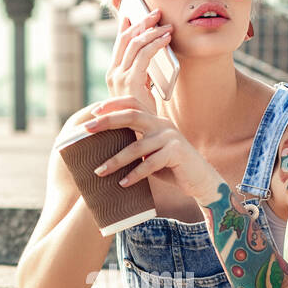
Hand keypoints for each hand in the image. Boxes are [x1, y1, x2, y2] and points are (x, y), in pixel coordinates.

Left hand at [84, 101, 221, 201]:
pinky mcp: (176, 153)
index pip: (132, 104)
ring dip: (115, 160)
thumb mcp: (151, 152)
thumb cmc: (171, 167)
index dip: (112, 105)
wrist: (201, 179)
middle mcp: (162, 124)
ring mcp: (170, 137)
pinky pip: (150, 163)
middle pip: (131, 116)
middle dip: (107, 121)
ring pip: (137, 146)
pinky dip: (135, 174)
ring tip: (99, 171)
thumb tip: (104, 147)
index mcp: (155, 120)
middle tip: (86, 129)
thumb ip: (136, 144)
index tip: (93, 111)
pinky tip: (123, 183)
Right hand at [106, 5, 172, 112]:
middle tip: (156, 13)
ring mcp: (119, 77)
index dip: (127, 26)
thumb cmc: (143, 113)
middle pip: (126, 38)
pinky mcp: (130, 81)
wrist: (139, 134)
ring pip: (135, 43)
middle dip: (142, 22)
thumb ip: (142, 71)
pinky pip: (144, 55)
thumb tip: (150, 52)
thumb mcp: (141, 88)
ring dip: (152, 31)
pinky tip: (166, 39)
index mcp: (113, 73)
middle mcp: (113, 73)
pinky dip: (156, 43)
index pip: (119, 43)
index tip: (135, 13)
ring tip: (167, 26)